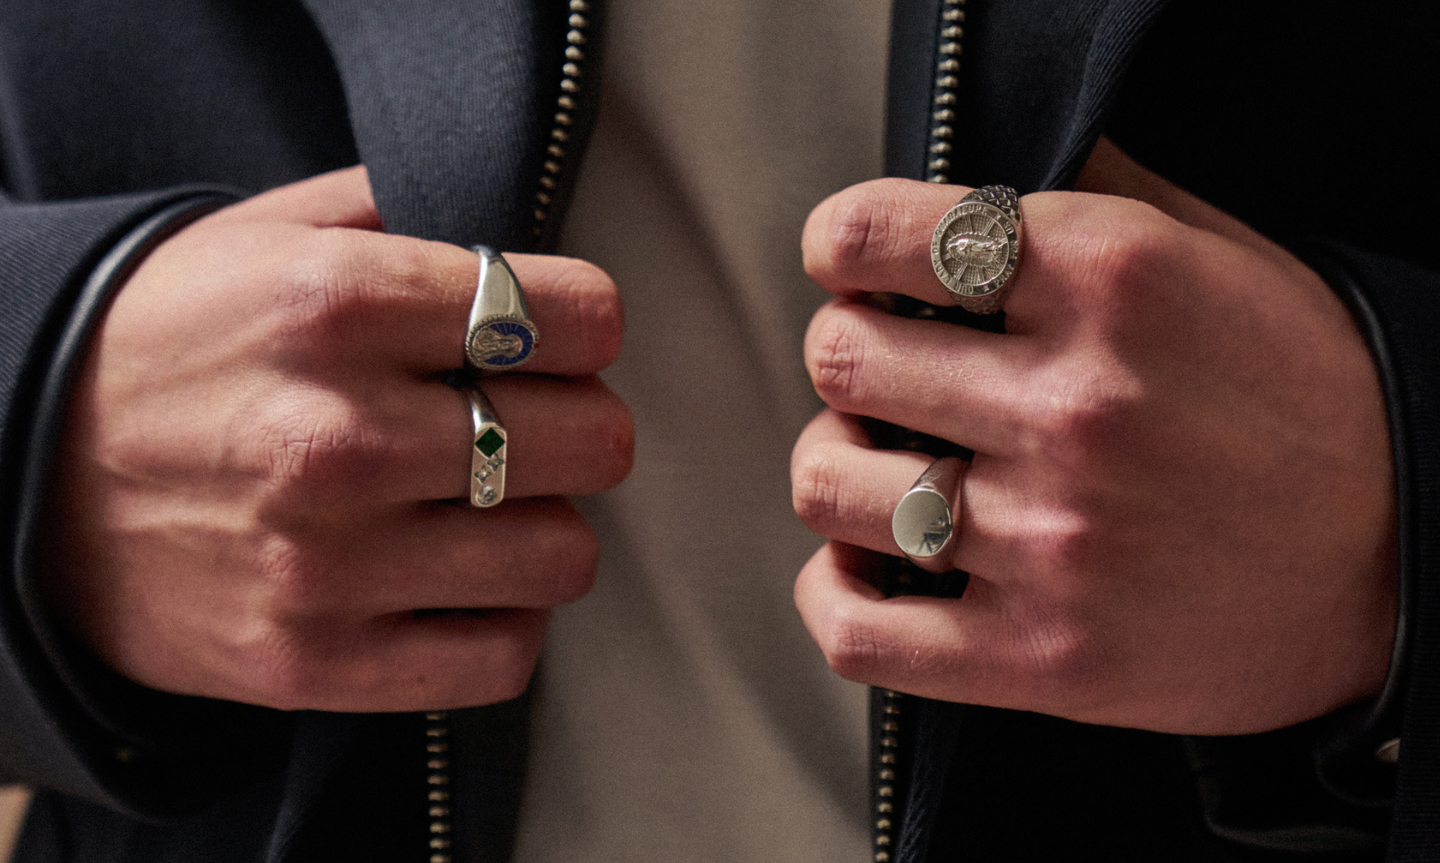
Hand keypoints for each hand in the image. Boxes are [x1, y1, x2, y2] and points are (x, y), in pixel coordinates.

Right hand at [39, 166, 631, 712]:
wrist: (24, 478)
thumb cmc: (169, 344)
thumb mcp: (267, 235)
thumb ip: (403, 212)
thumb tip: (523, 229)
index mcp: (338, 304)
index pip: (578, 316)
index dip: (584, 325)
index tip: (558, 339)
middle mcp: (339, 435)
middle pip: (594, 441)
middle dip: (578, 425)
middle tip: (531, 423)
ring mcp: (328, 562)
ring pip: (564, 557)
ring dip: (542, 529)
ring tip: (490, 508)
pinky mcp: (316, 662)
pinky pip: (503, 658)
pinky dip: (501, 621)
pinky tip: (459, 583)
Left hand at [791, 139, 1396, 734]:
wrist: (1408, 560)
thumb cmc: (1308, 399)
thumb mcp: (1223, 257)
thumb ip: (1099, 196)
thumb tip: (982, 165)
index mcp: (1111, 282)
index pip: (878, 236)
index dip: (843, 247)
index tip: (855, 268)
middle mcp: (1076, 406)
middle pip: (839, 356)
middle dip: (848, 354)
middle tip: (885, 373)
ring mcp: (1055, 539)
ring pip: (826, 484)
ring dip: (839, 466)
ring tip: (886, 464)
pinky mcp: (1045, 656)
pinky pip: (859, 633)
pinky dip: (831, 597)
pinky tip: (862, 569)